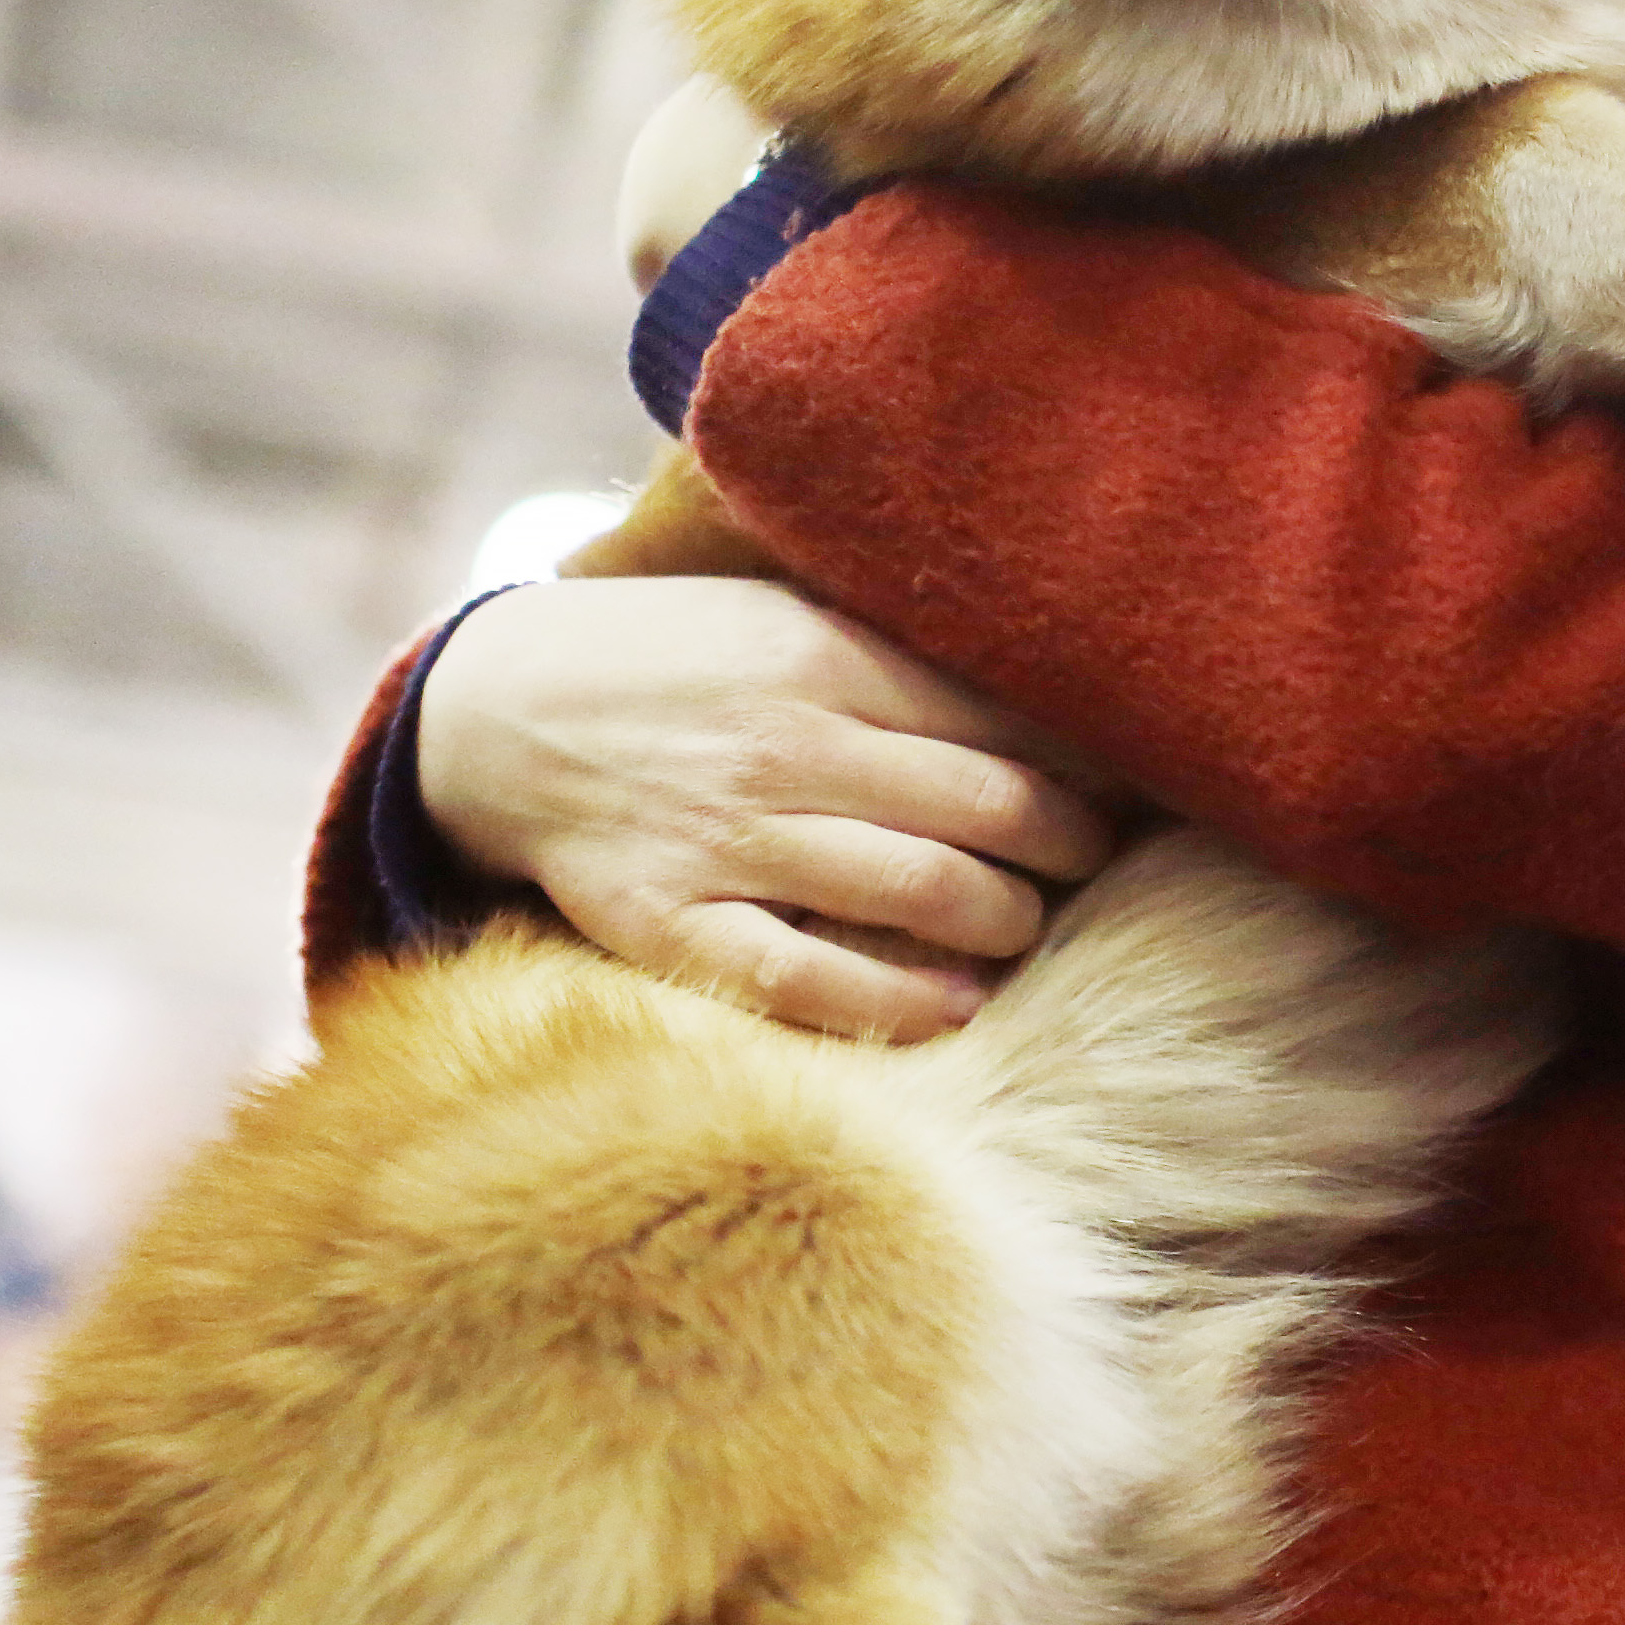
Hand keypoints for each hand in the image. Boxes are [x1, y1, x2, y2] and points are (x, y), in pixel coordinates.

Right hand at [414, 575, 1115, 1039]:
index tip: (1128, 783)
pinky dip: (905, 1001)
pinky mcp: (670, 923)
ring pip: (927, 893)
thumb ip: (907, 664)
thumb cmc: (681, 668)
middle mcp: (784, 743)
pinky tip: (958, 1001)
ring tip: (1022, 923)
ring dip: (1010, 922)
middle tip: (1088, 861)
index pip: (1009, 717)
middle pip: (994, 810)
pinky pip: (814, 980)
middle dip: (1072, 848)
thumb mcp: (789, 622)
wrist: (497, 712)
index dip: (1091, 763)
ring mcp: (726, 838)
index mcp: (825, 654)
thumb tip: (1066, 712)